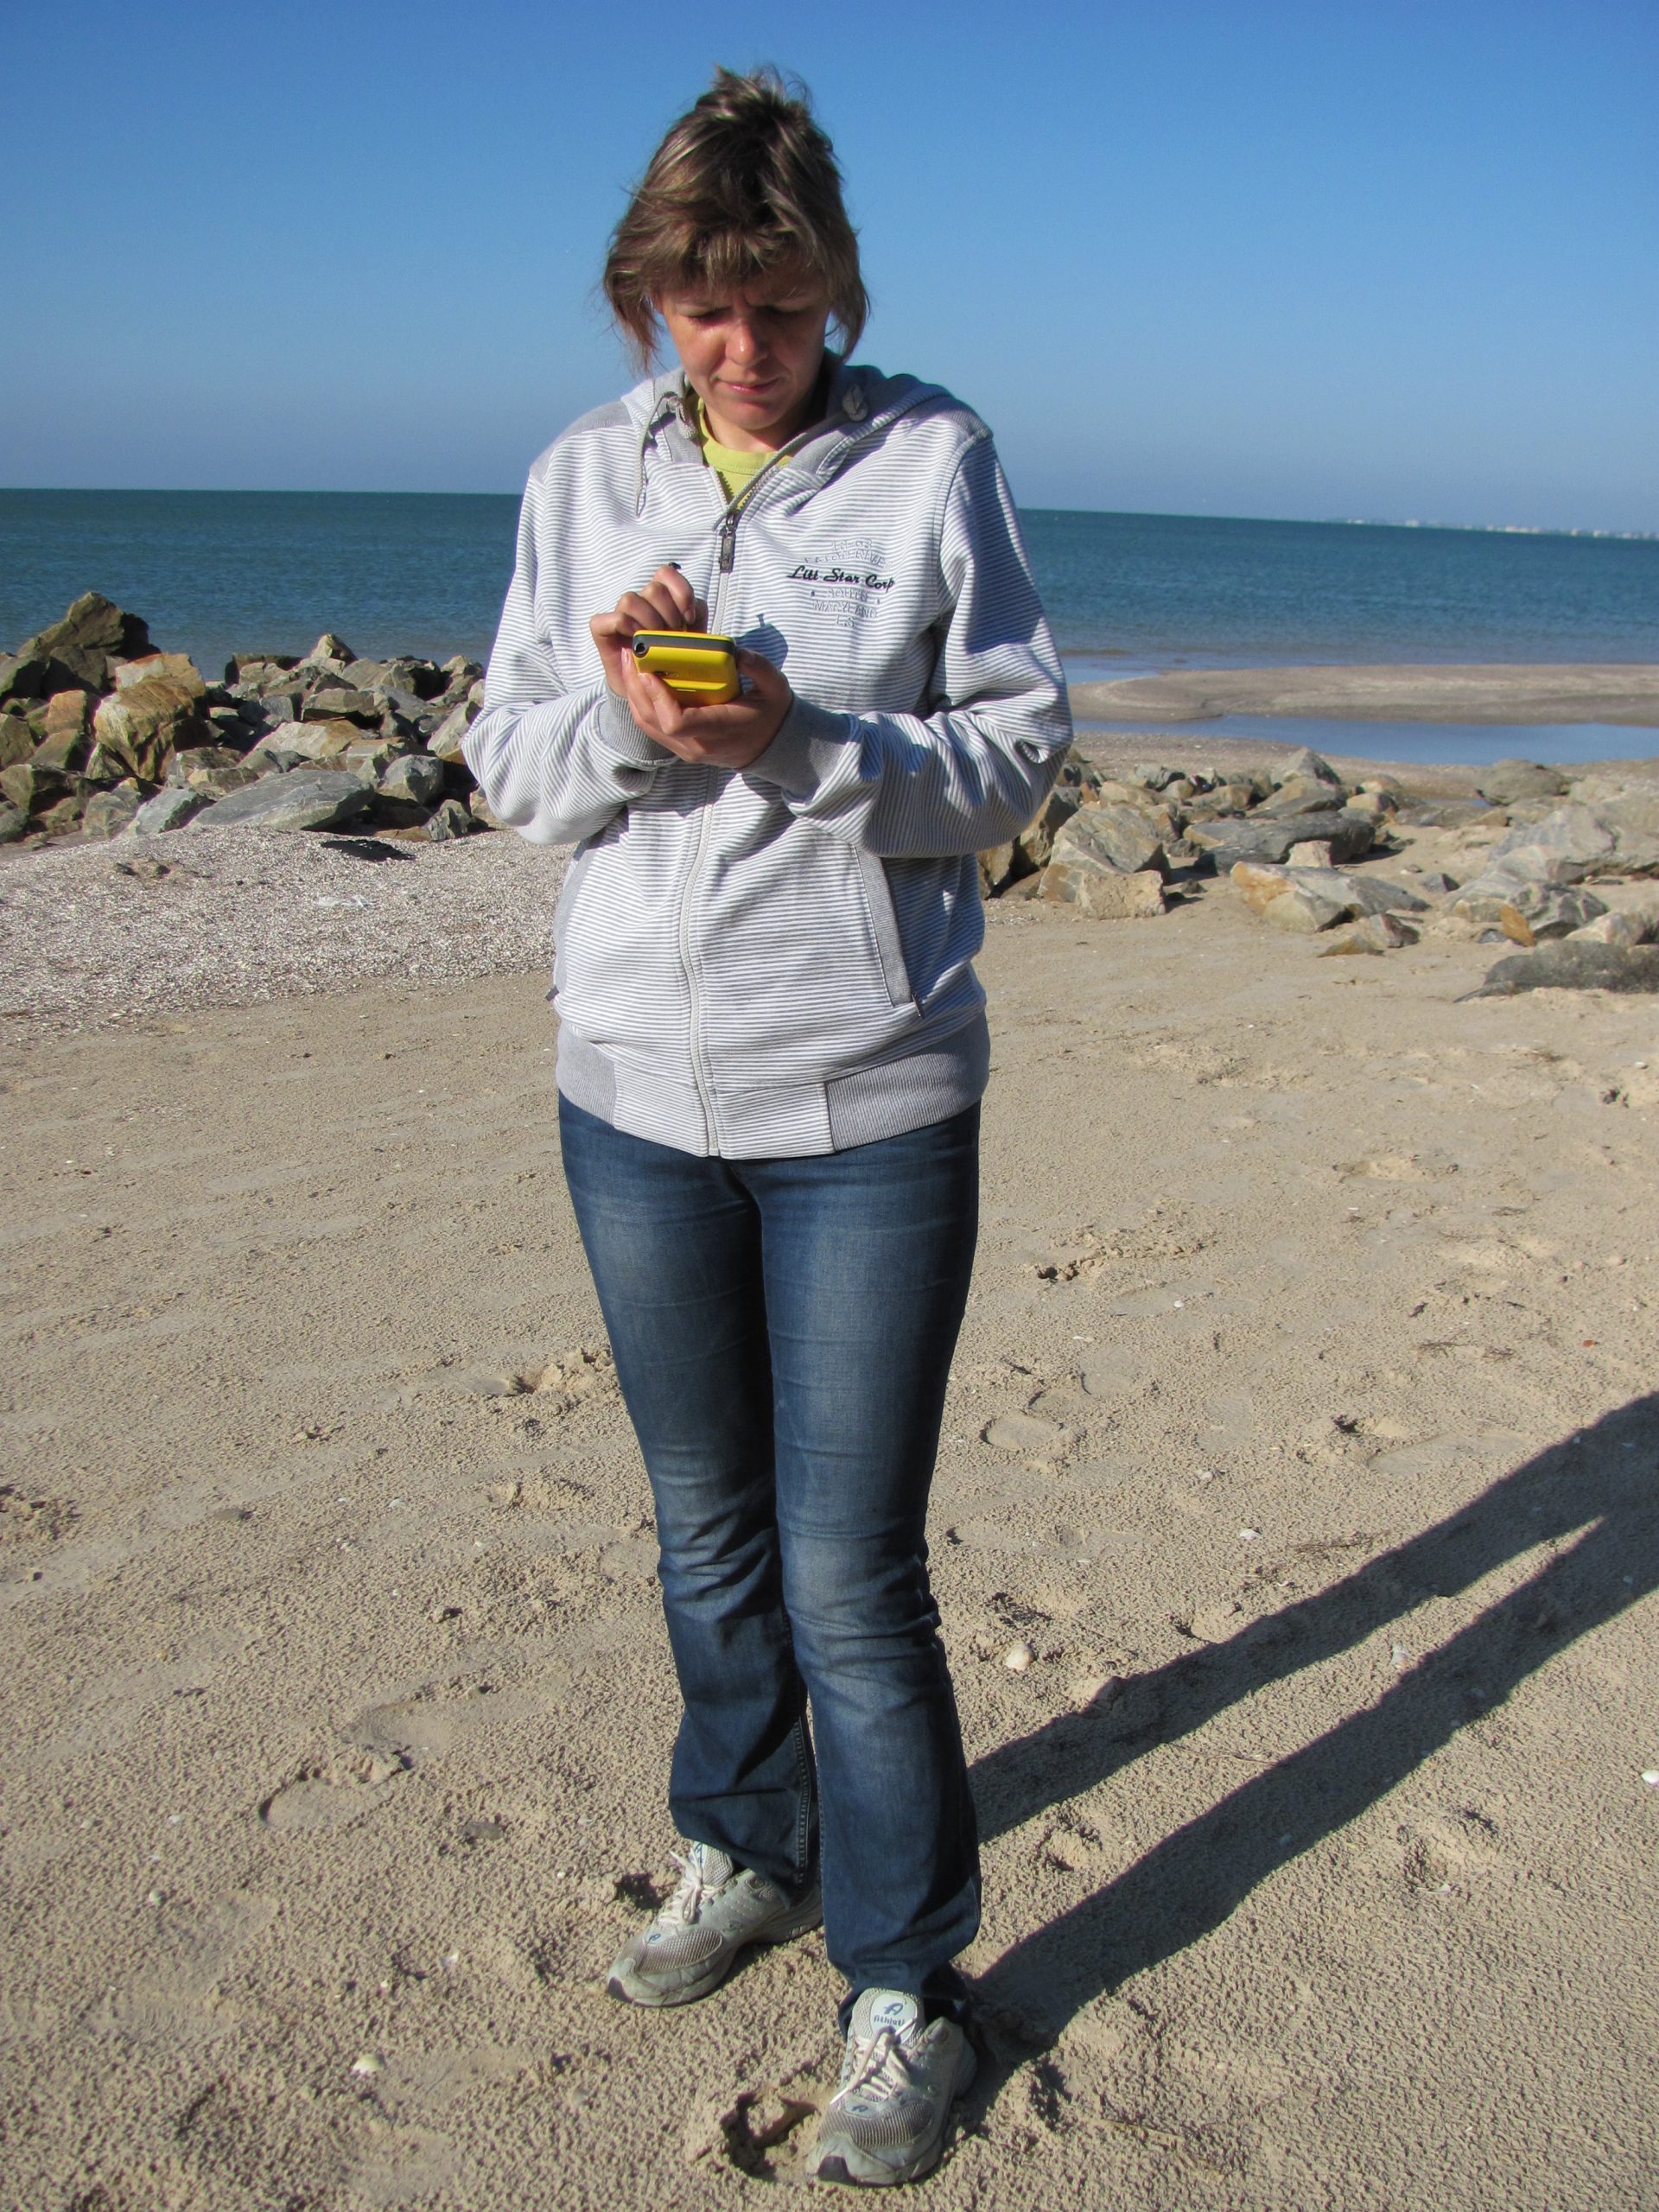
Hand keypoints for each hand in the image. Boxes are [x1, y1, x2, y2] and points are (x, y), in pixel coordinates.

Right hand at [589, 564, 705, 696]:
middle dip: (668, 614)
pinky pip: (610, 618)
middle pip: (653, 588)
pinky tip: (635, 642)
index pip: (667, 574)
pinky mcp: (603, 630)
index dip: (681, 592)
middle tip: (672, 635)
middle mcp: (640, 603)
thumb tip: (695, 607)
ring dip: (647, 622)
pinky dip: (625, 627)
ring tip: (655, 641)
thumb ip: (697, 616)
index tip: (689, 618)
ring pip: (630, 600)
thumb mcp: (692, 638)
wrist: (649, 691)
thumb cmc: (670, 661)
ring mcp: (621, 615)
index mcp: (661, 599)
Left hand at [589, 567, 792, 770]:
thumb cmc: (771, 714)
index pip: (676, 721)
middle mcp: (696, 744)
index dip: (657, 697)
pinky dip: (641, 702)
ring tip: (629, 662)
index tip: (648, 670)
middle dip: (635, 686)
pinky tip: (638, 679)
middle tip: (629, 654)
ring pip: (646, 723)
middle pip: (652, 720)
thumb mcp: (775, 687)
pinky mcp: (680, 745)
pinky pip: (651, 725)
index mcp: (718, 730)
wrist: (772, 747)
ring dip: (633, 693)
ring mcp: (685, 748)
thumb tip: (735, 650)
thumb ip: (758, 666)